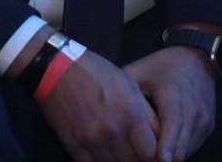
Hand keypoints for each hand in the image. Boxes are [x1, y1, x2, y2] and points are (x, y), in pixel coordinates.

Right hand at [39, 48, 160, 161]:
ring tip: (124, 155)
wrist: (60, 70)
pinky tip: (106, 157)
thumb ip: (146, 114)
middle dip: (140, 161)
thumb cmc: (100, 74)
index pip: (151, 152)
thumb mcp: (130, 86)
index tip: (158, 155)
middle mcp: (112, 130)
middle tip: (140, 155)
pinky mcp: (72, 145)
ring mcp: (91, 140)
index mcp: (131, 113)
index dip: (157, 157)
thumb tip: (161, 136)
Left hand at [123, 46, 215, 161]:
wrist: (198, 59)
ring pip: (186, 152)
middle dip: (160, 159)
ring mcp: (204, 118)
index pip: (172, 123)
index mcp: (174, 93)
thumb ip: (119, 92)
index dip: (165, 145)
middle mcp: (193, 108)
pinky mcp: (208, 126)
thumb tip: (94, 111)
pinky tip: (160, 153)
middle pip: (180, 145)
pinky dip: (176, 154)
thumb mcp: (139, 72)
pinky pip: (191, 149)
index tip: (158, 159)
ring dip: (168, 159)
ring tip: (147, 159)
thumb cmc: (162, 67)